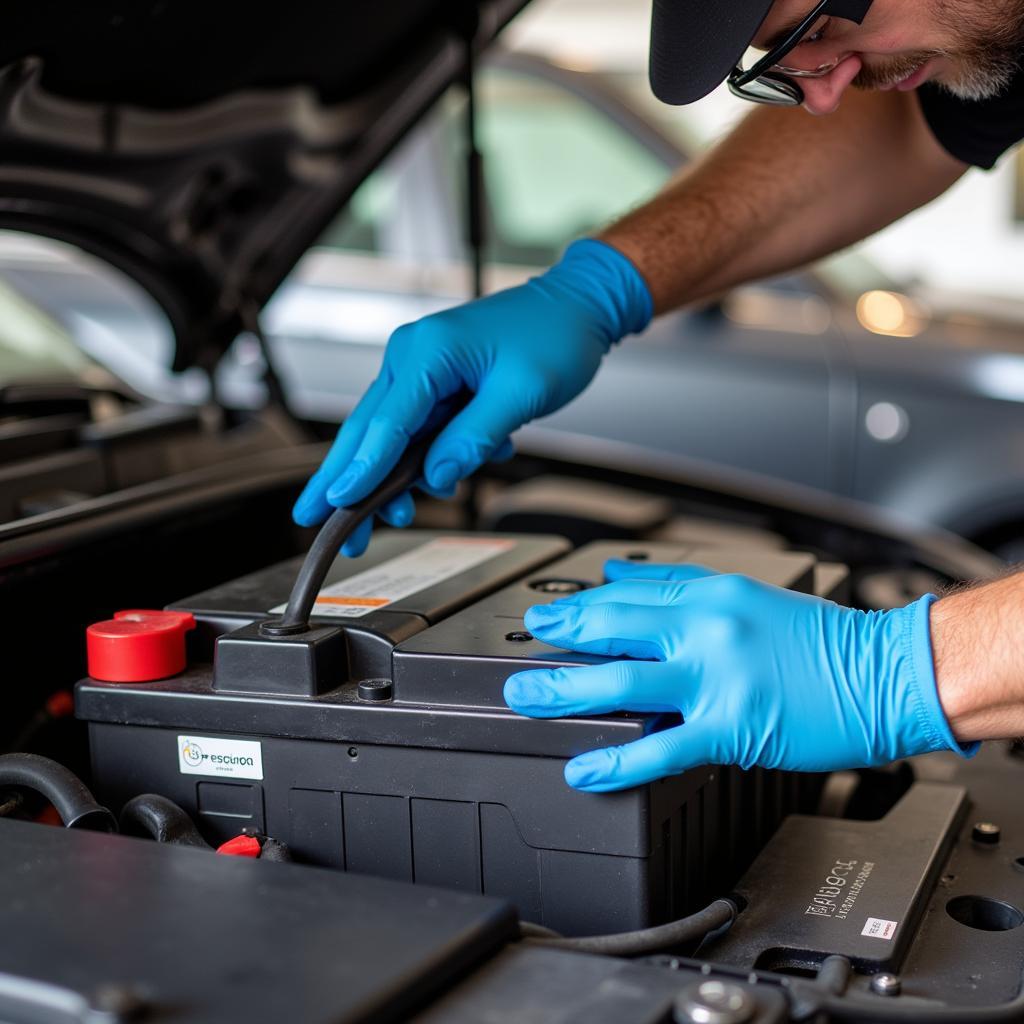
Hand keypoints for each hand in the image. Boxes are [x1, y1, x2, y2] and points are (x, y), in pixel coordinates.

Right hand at [292, 240, 650, 554]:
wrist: (577, 307)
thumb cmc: (554, 336)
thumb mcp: (520, 393)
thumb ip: (473, 438)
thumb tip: (436, 476)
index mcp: (427, 352)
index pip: (386, 423)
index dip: (363, 469)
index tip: (339, 504)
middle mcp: (412, 357)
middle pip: (367, 429)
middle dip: (344, 479)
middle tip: (316, 519)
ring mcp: (421, 369)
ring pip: (389, 434)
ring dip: (390, 478)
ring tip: (395, 517)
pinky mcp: (436, 383)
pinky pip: (418, 429)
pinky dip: (424, 459)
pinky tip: (446, 477)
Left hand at [504, 560, 972, 791]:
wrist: (885, 674)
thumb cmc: (819, 640)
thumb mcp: (743, 596)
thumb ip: (674, 586)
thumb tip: (615, 574)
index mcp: (709, 595)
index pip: (627, 595)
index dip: (577, 607)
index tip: (544, 616)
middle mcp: (706, 629)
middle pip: (612, 629)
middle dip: (558, 638)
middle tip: (523, 649)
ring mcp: (715, 679)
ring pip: (622, 683)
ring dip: (564, 691)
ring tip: (526, 697)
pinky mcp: (730, 727)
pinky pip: (660, 746)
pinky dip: (615, 760)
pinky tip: (583, 768)